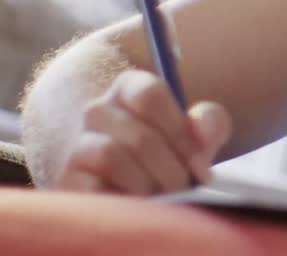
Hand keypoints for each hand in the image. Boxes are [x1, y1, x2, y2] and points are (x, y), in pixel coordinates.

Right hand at [53, 69, 231, 194]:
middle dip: (171, 168)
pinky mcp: (68, 179)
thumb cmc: (171, 152)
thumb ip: (210, 123)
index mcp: (129, 89)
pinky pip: (92, 186)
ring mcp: (78, 144)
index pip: (150, 93)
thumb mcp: (198, 134)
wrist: (131, 181)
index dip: (179, 131)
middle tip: (187, 187)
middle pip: (140, 135)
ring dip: (147, 183)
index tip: (199, 160)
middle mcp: (98, 110)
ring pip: (112, 156)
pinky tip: (139, 204)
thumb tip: (202, 129)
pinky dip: (123, 199)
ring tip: (164, 197)